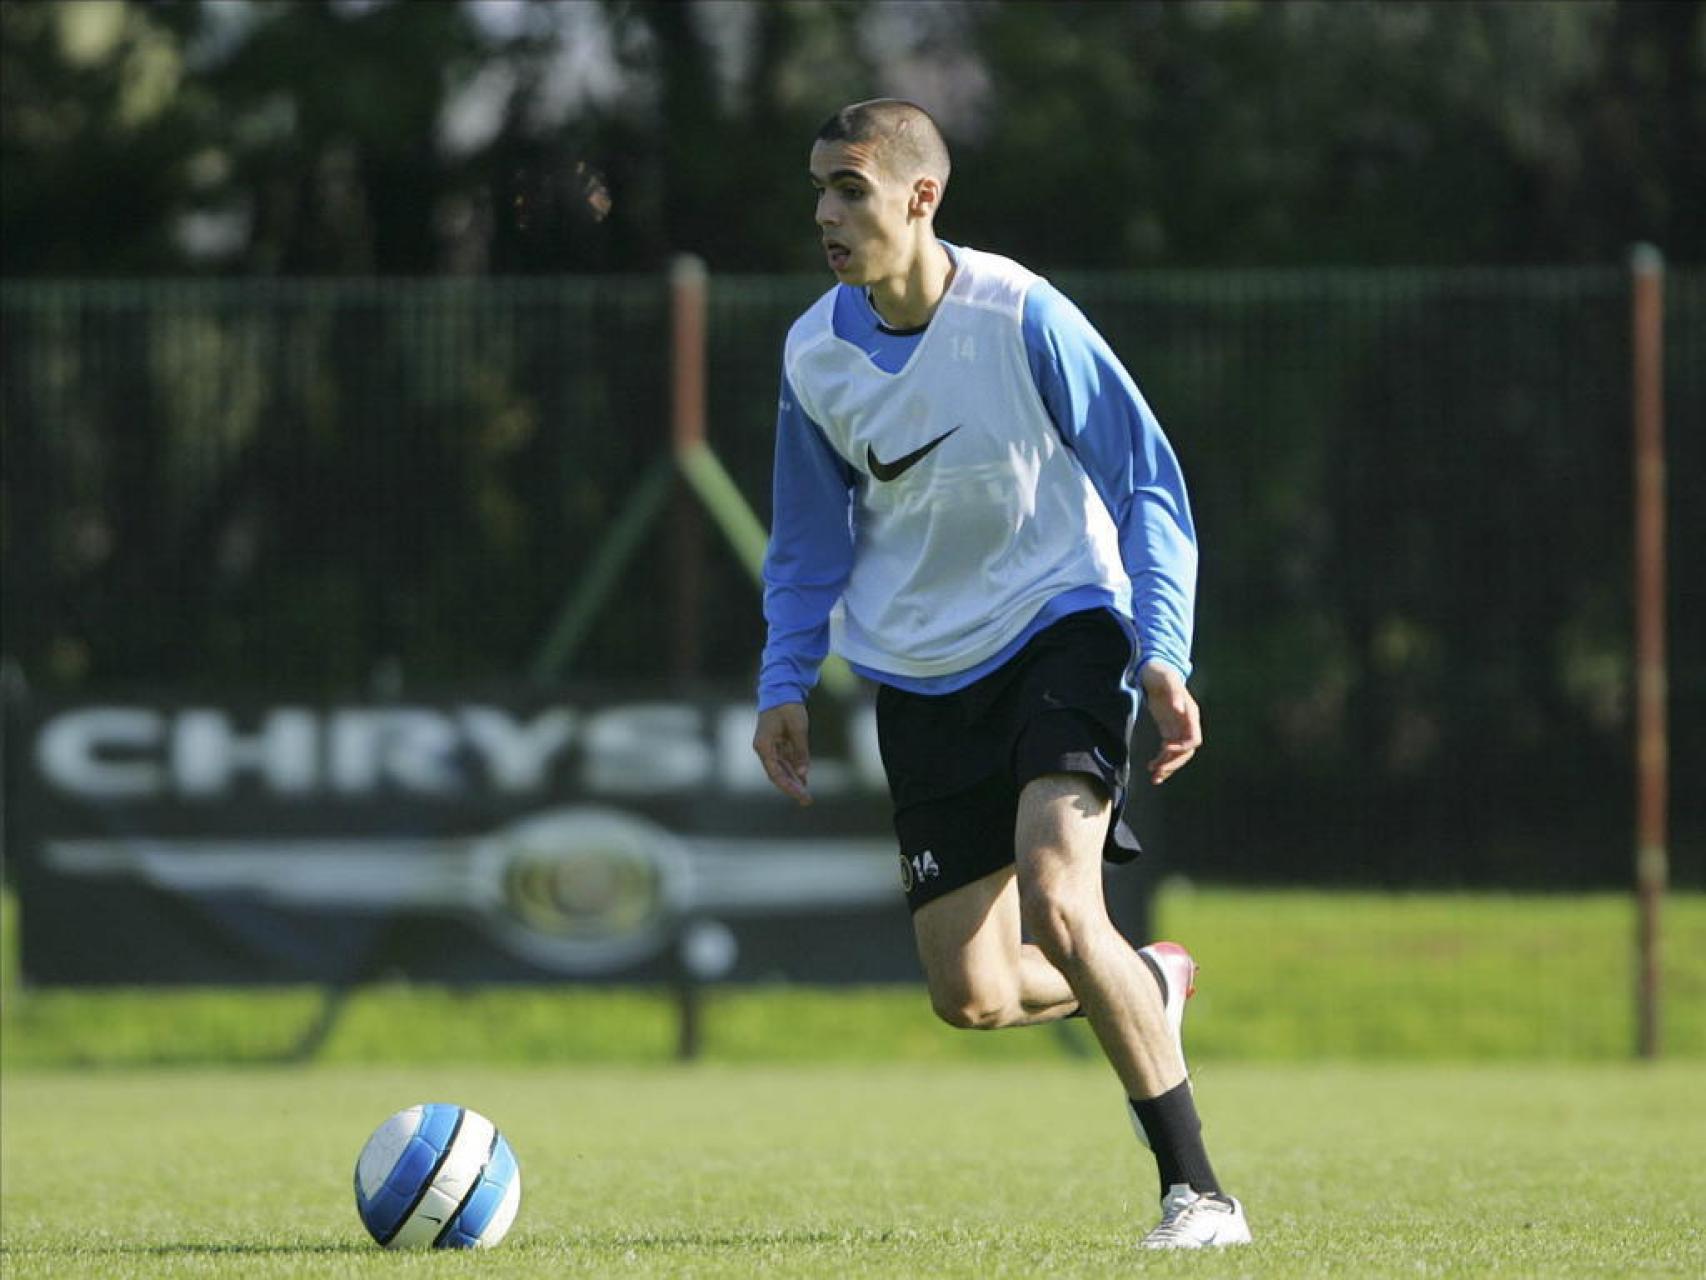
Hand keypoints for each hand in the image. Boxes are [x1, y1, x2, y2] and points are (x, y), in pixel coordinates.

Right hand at [752, 702, 812, 804]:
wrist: (781, 690)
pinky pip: (785, 762)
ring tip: (806, 795)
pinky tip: (803, 781)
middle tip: (807, 801)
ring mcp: (770, 747)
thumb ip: (800, 752)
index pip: (775, 773)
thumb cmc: (788, 708)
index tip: (800, 795)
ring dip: (793, 782)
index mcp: (764, 746)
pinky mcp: (777, 744)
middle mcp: (764, 749)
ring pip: (782, 770)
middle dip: (792, 788)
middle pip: (778, 774)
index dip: (788, 786)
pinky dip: (794, 771)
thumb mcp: (798, 729)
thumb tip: (803, 774)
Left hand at [1139, 662, 1201, 784]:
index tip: (1164, 749)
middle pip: (1186, 751)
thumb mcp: (1166, 680)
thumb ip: (1174, 693)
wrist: (1154, 671)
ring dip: (1167, 767)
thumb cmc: (1161, 673)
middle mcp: (1187, 724)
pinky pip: (1168, 751)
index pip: (1193, 739)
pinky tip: (1152, 767)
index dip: (1181, 748)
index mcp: (1191, 715)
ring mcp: (1178, 728)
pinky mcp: (1169, 730)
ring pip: (1177, 755)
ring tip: (1154, 777)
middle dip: (1173, 763)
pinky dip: (1161, 760)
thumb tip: (1180, 708)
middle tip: (1158, 772)